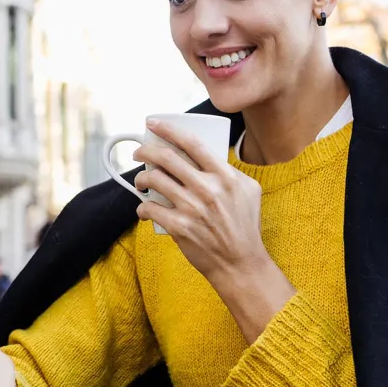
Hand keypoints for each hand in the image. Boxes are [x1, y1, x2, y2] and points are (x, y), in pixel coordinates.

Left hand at [132, 118, 294, 340]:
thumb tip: (208, 155)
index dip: (168, 130)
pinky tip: (143, 209)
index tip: (152, 124)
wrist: (240, 262)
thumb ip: (230, 170)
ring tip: (141, 182)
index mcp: (224, 176)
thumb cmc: (244, 225)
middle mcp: (207, 189)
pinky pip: (149, 209)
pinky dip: (142, 208)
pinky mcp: (179, 227)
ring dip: (140, 179)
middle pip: (166, 159)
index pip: (192, 143)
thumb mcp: (249, 190)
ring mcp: (192, 208)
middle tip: (138, 153)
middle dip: (145, 151)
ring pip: (153, 181)